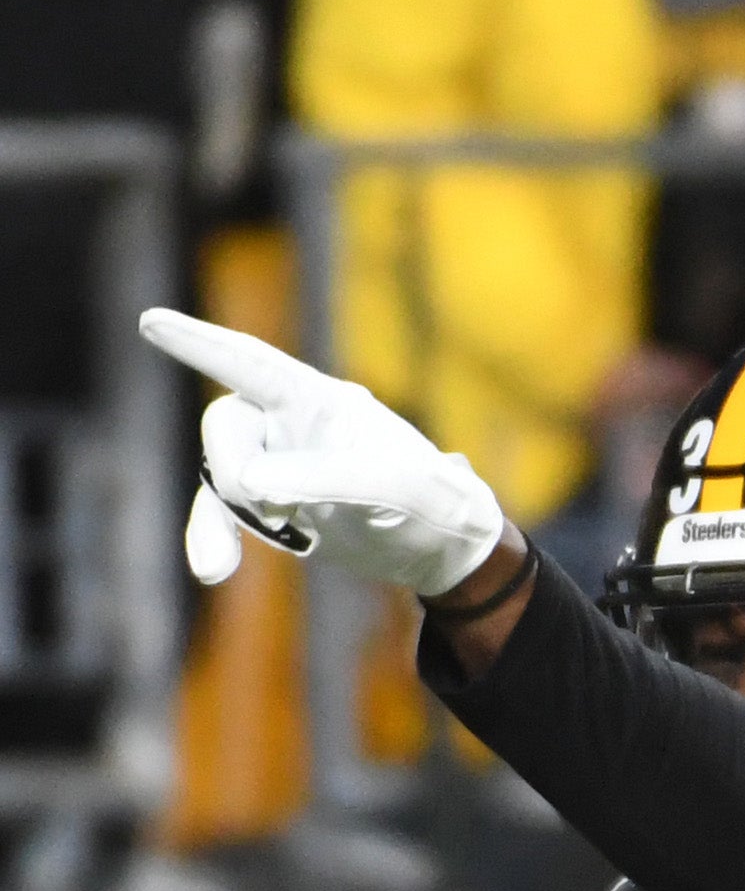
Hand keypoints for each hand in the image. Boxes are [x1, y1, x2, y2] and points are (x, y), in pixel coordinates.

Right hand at [143, 307, 506, 595]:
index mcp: (322, 401)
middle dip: (233, 467)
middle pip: (228, 425)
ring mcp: (279, 462)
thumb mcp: (394, 487)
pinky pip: (224, 513)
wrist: (445, 549)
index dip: (202, 343)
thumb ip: (325, 477)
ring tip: (218, 568)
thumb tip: (250, 484)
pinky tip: (212, 570)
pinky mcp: (273, 504)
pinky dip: (213, 537)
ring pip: (220, 474)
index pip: (254, 364)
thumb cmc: (431, 501)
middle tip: (265, 507)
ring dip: (214, 520)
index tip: (153, 321)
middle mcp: (292, 424)